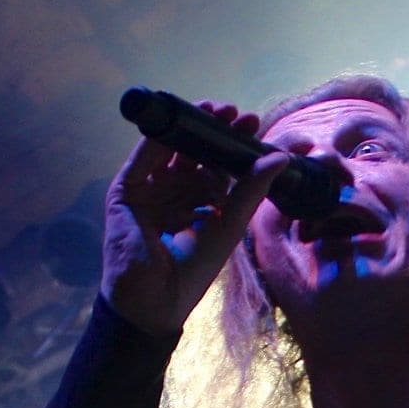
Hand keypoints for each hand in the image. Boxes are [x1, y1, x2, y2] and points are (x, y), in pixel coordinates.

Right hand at [101, 101, 287, 337]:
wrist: (156, 297)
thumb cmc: (195, 269)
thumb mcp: (230, 224)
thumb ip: (252, 190)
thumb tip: (281, 157)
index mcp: (201, 203)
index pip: (218, 165)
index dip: (233, 144)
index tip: (251, 122)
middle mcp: (176, 193)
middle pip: (195, 152)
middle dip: (214, 130)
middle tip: (234, 112)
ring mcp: (151, 190)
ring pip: (170, 149)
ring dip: (189, 127)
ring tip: (212, 110)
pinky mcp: (127, 191)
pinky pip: (143, 158)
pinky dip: (158, 138)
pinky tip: (179, 120)